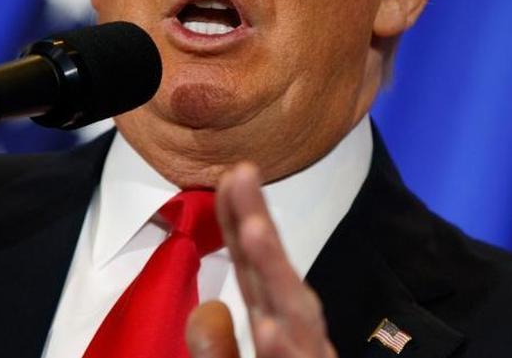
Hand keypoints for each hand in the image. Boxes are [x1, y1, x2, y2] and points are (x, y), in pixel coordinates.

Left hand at [186, 163, 337, 357]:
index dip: (237, 220)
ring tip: (254, 230)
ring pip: (292, 311)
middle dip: (259, 221)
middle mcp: (291, 330)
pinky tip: (268, 329)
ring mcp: (304, 353)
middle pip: (272, 272)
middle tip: (243, 173)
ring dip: (274, 269)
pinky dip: (281, 348)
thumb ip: (217, 348)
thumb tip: (207, 308)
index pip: (250, 266)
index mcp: (270, 322)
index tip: (228, 176)